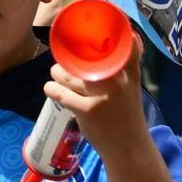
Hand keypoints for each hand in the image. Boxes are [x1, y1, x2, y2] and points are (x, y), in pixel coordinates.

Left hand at [43, 44, 146, 161]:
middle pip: (84, 59)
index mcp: (130, 72)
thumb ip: (123, 66)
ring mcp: (102, 96)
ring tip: (56, 75)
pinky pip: (63, 95)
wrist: (129, 148)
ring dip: (57, 73)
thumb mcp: (131, 87)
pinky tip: (50, 88)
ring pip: (69, 76)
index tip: (85, 33)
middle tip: (64, 63)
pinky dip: (52, 90)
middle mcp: (117, 81)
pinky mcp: (88, 111)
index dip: (102, 33)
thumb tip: (108, 45)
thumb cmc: (127, 115)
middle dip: (68, 59)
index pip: (121, 44)